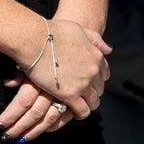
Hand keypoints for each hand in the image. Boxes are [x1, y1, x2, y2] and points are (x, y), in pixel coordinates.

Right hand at [0, 18, 110, 139]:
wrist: (34, 39)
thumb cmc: (52, 31)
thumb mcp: (79, 29)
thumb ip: (96, 40)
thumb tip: (109, 50)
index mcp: (96, 56)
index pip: (104, 73)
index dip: (96, 78)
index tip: (88, 81)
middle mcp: (93, 71)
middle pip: (99, 88)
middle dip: (92, 91)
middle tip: (82, 93)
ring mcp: (83, 84)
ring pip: (93, 101)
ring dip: (88, 103)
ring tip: (79, 104)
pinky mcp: (70, 94)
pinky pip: (82, 110)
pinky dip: (80, 113)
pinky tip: (74, 112)